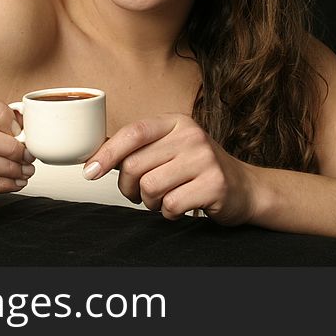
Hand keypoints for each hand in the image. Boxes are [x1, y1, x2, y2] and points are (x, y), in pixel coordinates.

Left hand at [83, 113, 254, 224]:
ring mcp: (205, 159)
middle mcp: (191, 136)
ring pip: (150, 187)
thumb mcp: (170, 148)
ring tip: (164, 198)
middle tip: (140, 193)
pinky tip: (181, 206)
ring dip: (150, 202)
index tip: (90, 171)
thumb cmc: (198, 169)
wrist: (244, 188)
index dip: (107, 153)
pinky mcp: (214, 184)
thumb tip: (95, 153)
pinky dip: (169, 213)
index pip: (134, 132)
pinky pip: (171, 205)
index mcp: (176, 122)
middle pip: (135, 165)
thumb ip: (138, 148)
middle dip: (129, 187)